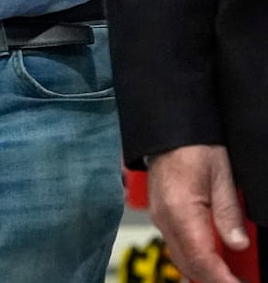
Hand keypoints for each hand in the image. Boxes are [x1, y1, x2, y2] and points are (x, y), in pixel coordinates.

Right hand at [147, 144, 248, 282]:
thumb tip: (237, 243)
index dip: (222, 280)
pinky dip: (195, 259)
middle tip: (239, 282)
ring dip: (204, 273)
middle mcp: (165, 218)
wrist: (167, 130)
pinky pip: (177, 246)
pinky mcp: (161, 215)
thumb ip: (229, 213)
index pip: (202, 259)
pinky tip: (213, 261)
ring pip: (181, 259)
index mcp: (180, 210)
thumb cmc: (193, 146)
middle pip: (188, 265)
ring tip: (230, 276)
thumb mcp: (222, 176)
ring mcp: (160, 217)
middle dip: (213, 281)